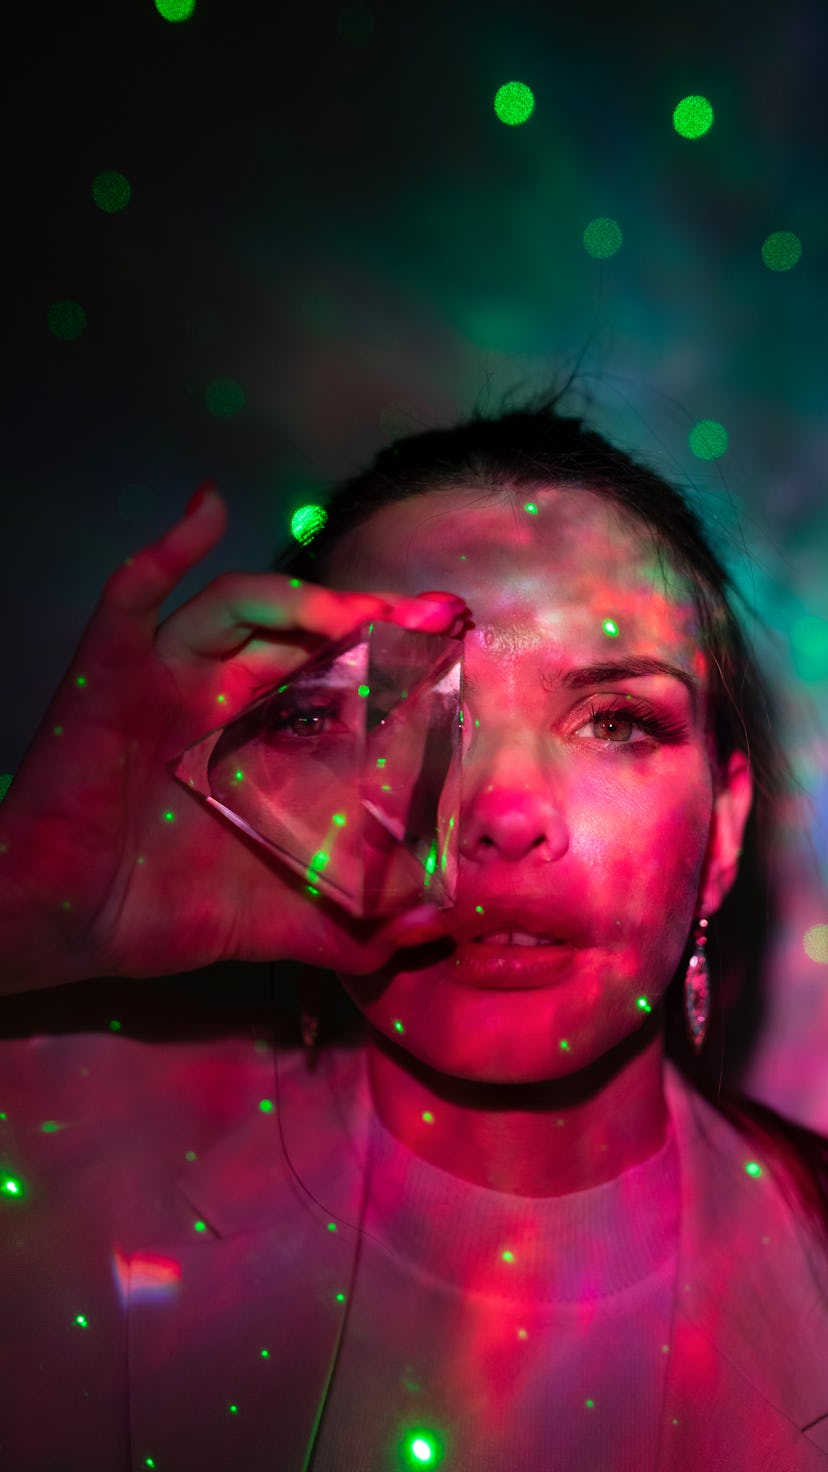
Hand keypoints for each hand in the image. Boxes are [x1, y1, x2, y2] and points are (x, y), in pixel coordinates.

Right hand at [0, 486, 467, 990]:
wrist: (62, 923)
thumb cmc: (163, 915)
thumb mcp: (283, 921)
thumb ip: (356, 924)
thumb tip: (435, 925)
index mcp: (263, 743)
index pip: (341, 682)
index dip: (397, 664)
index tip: (457, 657)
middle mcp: (222, 699)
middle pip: (305, 634)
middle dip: (370, 620)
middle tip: (435, 619)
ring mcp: (169, 677)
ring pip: (242, 608)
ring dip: (305, 599)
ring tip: (365, 610)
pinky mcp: (113, 668)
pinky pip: (135, 590)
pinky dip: (168, 545)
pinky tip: (208, 508)